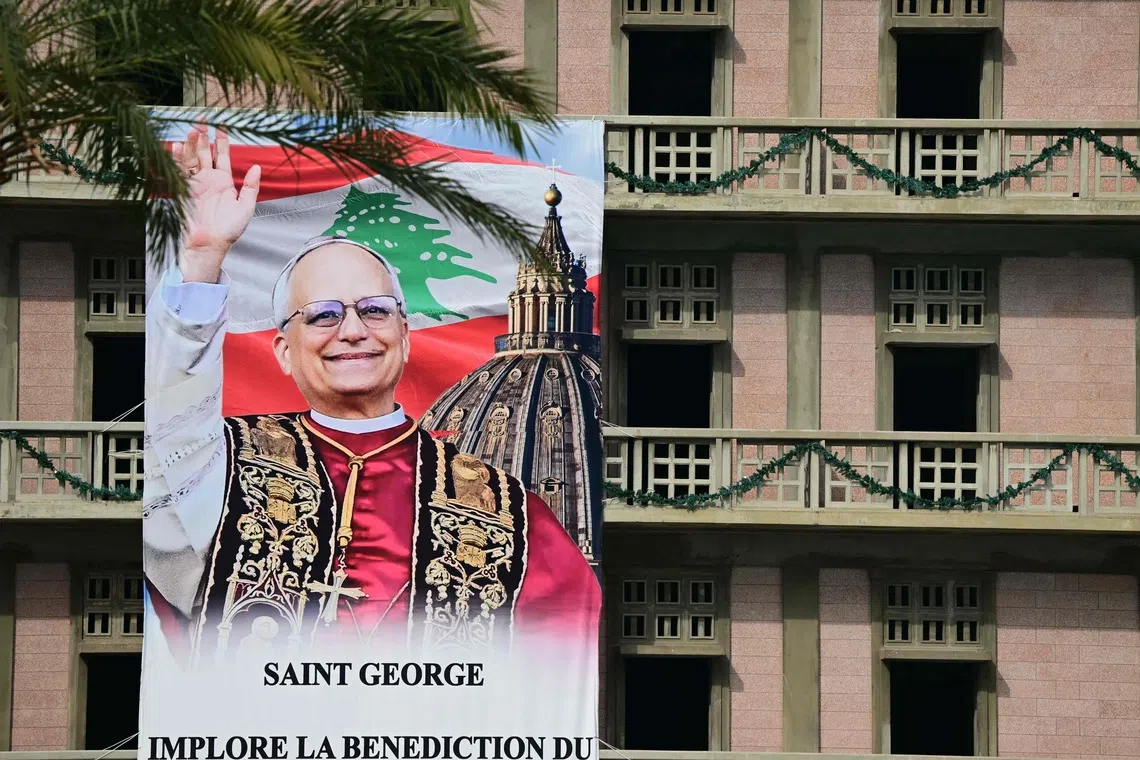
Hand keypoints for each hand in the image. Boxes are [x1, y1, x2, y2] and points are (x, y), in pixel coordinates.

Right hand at [173, 122, 260, 282]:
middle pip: (204, 152)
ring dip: (191, 143)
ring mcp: (195, 183)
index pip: (222, 155)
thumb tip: (257, 167)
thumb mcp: (246, 207)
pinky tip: (176, 145)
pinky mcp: (183, 190)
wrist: (210, 244)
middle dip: (203, 135)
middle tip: (202, 118)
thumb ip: (251, 186)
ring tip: (192, 128)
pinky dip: (177, 158)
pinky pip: (179, 171)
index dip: (222, 140)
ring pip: (191, 158)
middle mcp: (208, 179)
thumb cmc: (229, 229)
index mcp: (224, 182)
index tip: (222, 125)